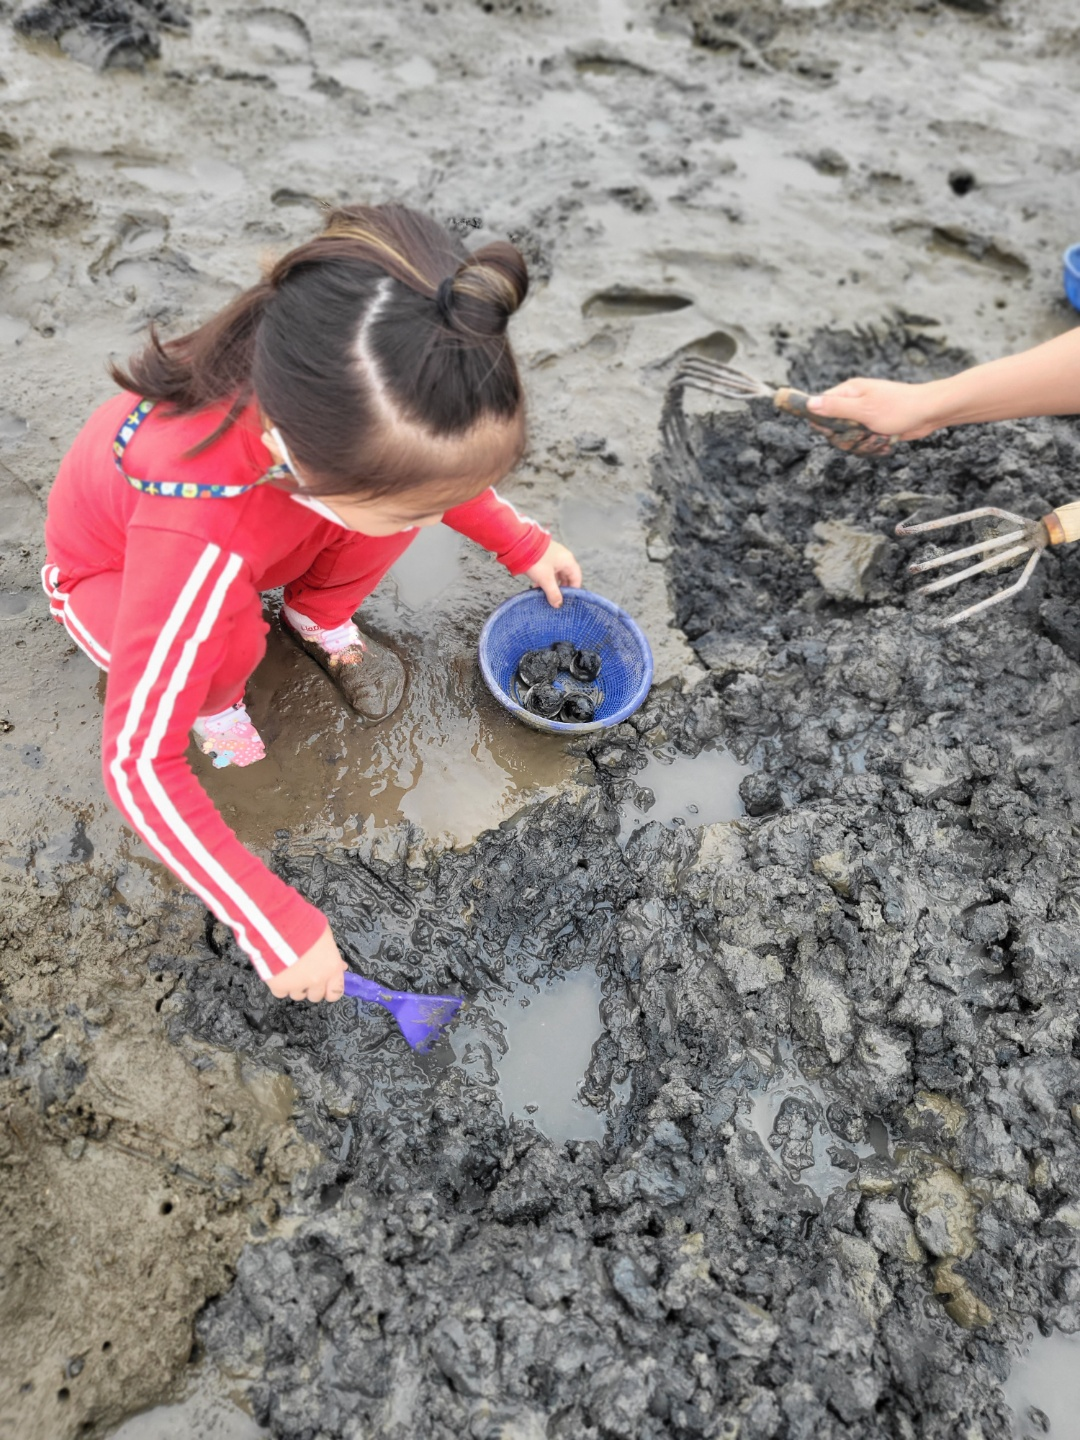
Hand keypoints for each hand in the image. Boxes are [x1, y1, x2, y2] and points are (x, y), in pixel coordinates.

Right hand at [266, 922, 346, 1002]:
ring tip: (291, 971)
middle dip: (312, 988)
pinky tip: (280, 973)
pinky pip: (281, 993)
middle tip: (306, 974)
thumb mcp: (326, 935)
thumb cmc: (305, 925)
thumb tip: (341, 966)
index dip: (330, 990)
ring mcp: (298, 985)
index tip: (326, 986)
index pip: (336, 992)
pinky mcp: (279, 985)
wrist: (281, 926)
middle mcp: (316, 980)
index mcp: (331, 968)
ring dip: (296, 987)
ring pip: (298, 995)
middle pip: (316, 996)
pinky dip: (280, 986)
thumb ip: (333, 954)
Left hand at [524, 539, 582, 607]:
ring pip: (556, 574)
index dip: (573, 591)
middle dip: (561, 589)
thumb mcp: (546, 579)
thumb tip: (558, 604)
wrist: (519, 543)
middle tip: (555, 599)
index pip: (576, 578)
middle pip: (566, 576)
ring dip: (551, 585)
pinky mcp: (544, 556)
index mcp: (568, 561)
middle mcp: (563, 557)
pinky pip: (548, 570)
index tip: (567, 601)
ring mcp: (553, 556)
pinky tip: (537, 586)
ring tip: (544, 594)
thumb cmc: (536, 560)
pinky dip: (545, 579)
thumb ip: (553, 593)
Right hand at [807, 378, 942, 443]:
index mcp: (849, 392)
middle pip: (833, 427)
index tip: (832, 431)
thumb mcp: (863, 409)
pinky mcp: (873, 427)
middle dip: (846, 437)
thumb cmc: (899, 407)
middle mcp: (854, 402)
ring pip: (848, 437)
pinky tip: (884, 440)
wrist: (928, 413)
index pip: (821, 406)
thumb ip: (835, 407)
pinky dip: (872, 444)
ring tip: (877, 436)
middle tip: (862, 433)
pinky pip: (862, 441)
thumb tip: (808, 403)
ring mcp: (864, 415)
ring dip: (862, 443)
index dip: (822, 422)